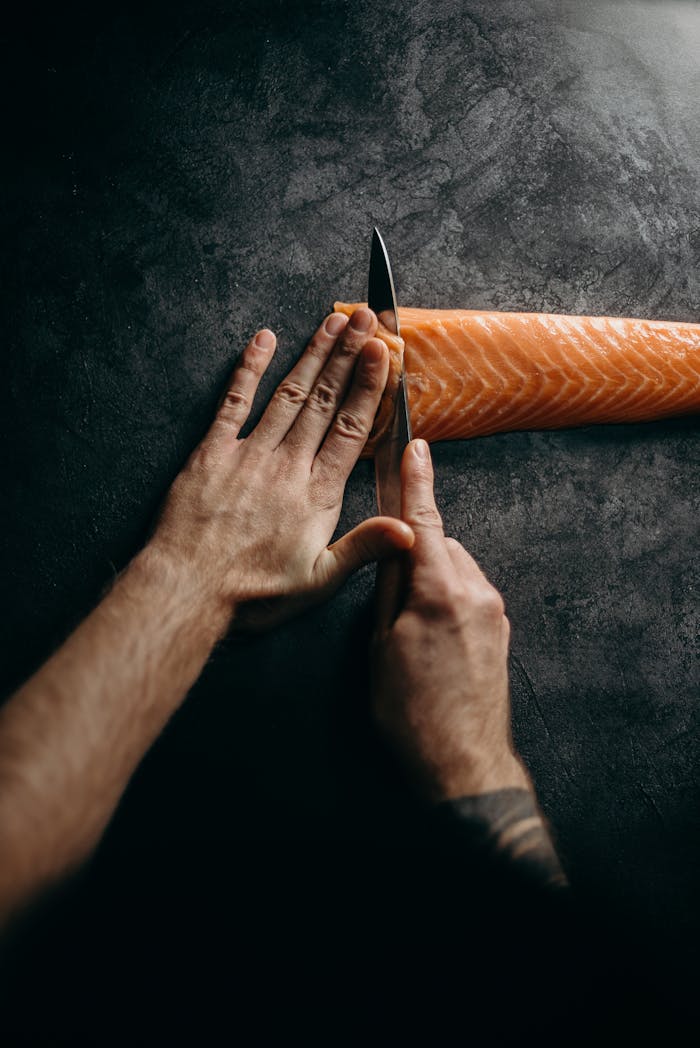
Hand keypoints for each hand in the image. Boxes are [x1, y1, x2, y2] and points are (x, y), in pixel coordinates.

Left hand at [149, 308, 413, 631]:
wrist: (189, 588)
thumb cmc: (253, 592)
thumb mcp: (318, 579)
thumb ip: (364, 547)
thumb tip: (411, 531)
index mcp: (317, 494)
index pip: (350, 428)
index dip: (369, 387)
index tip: (382, 352)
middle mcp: (287, 465)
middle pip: (324, 400)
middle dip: (348, 356)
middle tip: (364, 318)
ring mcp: (249, 454)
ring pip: (288, 394)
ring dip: (312, 355)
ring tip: (333, 322)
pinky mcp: (212, 454)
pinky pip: (233, 402)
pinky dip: (249, 369)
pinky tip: (263, 340)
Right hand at [371, 440, 530, 800]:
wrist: (462, 763)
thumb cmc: (410, 712)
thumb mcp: (379, 647)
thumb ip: (389, 589)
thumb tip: (392, 548)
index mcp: (440, 591)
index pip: (424, 521)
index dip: (417, 481)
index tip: (416, 447)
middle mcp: (476, 592)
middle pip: (440, 546)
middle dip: (415, 554)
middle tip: (390, 599)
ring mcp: (494, 612)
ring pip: (456, 569)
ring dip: (432, 580)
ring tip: (411, 633)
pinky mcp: (501, 630)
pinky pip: (470, 593)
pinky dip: (448, 599)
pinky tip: (432, 640)